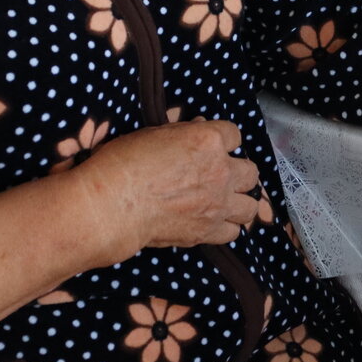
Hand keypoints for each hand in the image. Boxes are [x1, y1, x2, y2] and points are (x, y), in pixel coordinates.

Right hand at [72, 119, 260, 262]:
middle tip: (222, 175)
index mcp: (208, 141)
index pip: (234, 134)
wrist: (112, 204)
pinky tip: (213, 222)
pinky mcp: (207, 231)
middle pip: (250, 172)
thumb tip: (198, 129)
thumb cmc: (124, 164)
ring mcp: (217, 203)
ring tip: (225, 201)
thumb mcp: (154, 134)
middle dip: (237, 172)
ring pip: (249, 206)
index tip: (214, 146)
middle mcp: (220, 171)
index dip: (223, 140)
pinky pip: (232, 232)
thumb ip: (184, 133)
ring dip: (239, 202)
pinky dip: (225, 228)